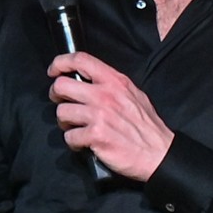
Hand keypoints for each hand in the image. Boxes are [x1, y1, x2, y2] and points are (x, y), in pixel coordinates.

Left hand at [47, 52, 172, 181]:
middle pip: (61, 86)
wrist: (158, 153)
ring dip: (65, 122)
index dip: (60, 63)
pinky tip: (84, 143)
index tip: (54, 71)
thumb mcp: (133, 94)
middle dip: (56, 96)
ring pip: (62, 112)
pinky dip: (74, 142)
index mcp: (115, 81)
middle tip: (62, 104)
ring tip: (77, 128)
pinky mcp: (95, 135)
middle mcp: (105, 94)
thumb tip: (87, 80)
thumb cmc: (146, 126)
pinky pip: (69, 136)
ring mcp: (99, 115)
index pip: (81, 59)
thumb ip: (111, 85)